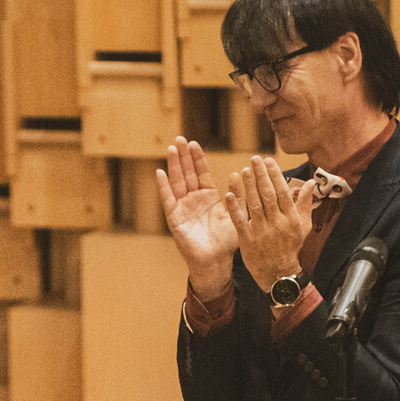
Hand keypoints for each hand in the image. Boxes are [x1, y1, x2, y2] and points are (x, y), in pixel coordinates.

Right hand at [156, 136, 238, 298]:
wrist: (215, 261)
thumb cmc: (227, 242)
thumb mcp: (237, 213)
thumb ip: (239, 195)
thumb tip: (238, 174)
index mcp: (208, 197)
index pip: (201, 173)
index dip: (197, 158)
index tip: (194, 143)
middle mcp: (193, 200)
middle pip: (187, 174)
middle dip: (183, 157)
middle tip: (180, 138)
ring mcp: (182, 208)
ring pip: (177, 182)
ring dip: (173, 165)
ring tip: (171, 149)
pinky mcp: (175, 218)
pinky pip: (168, 199)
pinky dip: (164, 186)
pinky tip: (160, 172)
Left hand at [224, 155, 314, 292]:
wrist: (279, 273)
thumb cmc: (291, 247)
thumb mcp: (303, 226)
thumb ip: (305, 203)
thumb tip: (310, 183)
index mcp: (291, 218)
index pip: (282, 192)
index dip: (275, 175)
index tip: (268, 161)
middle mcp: (277, 223)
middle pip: (268, 195)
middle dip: (261, 175)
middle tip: (254, 159)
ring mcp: (262, 232)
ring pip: (255, 205)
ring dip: (249, 187)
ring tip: (244, 171)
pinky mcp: (248, 240)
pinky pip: (240, 222)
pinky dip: (235, 208)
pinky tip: (229, 195)